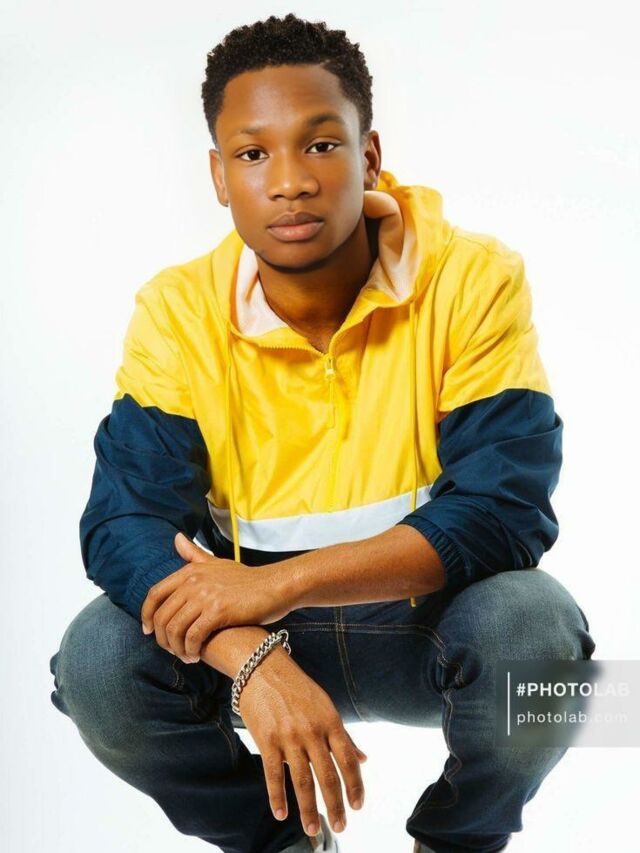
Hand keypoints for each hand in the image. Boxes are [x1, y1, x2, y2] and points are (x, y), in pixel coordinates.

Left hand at [140, 533, 292, 661]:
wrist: (275, 587)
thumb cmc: (248, 579)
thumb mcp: (217, 563)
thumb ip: (194, 554)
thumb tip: (176, 539)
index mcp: (190, 570)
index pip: (155, 594)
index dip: (147, 615)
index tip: (149, 631)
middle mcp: (194, 581)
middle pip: (162, 615)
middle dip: (162, 638)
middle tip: (171, 651)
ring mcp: (205, 595)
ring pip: (175, 629)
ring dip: (176, 648)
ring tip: (185, 656)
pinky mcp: (218, 611)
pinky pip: (192, 636)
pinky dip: (190, 650)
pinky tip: (196, 657)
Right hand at [238, 649, 367, 838]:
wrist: (263, 667)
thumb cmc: (296, 687)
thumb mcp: (325, 706)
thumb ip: (343, 735)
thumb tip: (364, 759)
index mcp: (330, 721)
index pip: (348, 760)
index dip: (355, 785)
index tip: (358, 806)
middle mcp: (312, 731)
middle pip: (328, 776)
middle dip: (335, 805)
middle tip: (340, 827)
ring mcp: (289, 737)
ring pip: (302, 781)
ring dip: (309, 809)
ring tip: (313, 830)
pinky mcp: (267, 740)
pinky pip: (274, 774)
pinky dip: (278, 797)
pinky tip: (281, 814)